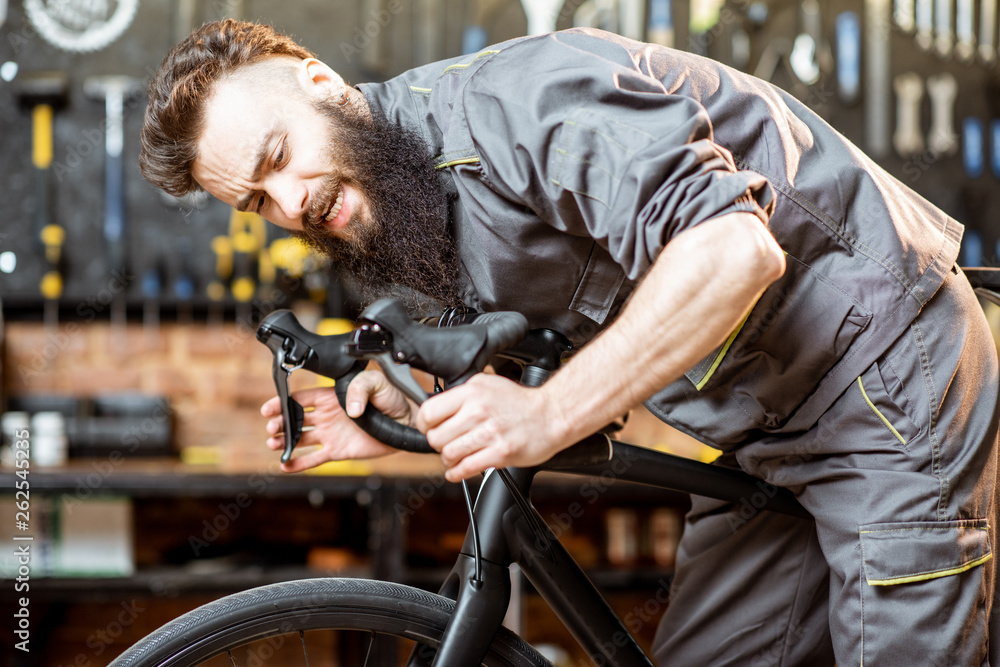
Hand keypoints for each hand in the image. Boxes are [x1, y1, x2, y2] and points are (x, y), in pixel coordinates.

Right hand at [261, 370, 413, 472]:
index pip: (300, 399)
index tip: (270, 409)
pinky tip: (286, 466)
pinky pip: (314, 459)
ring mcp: (331, 434)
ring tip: (275, 444)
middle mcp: (327, 415)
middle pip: (295, 419)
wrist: (405, 423)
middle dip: (280, 423)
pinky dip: (300, 464)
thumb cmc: (392, 398)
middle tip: (272, 429)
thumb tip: (350, 409)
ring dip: (285, 442)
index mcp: (331, 396)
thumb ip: (360, 388)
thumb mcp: (376, 383)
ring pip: (300, 439)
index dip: (282, 403)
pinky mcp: (338, 451)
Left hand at [415, 374, 568, 481]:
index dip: (424, 425)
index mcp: (471, 392)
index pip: (428, 412)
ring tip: (456, 456)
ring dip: (448, 460)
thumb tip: (437, 408)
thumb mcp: (486, 384)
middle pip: (435, 437)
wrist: (551, 415)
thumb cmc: (519, 402)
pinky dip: (456, 473)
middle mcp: (478, 411)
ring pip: (448, 454)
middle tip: (446, 444)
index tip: (430, 429)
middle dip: (438, 444)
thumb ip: (461, 394)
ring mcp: (489, 433)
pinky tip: (458, 470)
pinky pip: (465, 468)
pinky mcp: (500, 453)